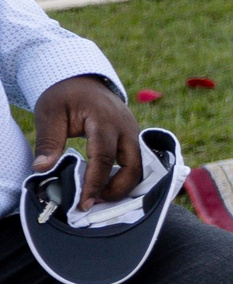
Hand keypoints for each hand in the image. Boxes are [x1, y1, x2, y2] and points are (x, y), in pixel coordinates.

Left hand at [32, 75, 142, 210]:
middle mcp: (126, 128)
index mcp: (105, 121)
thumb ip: (48, 141)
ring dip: (123, 185)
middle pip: (134, 167)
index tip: (83, 203)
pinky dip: (124, 176)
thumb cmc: (65, 95)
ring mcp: (133, 132)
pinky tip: (106, 184)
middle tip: (94, 202)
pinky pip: (136, 161)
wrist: (83, 80)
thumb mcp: (50, 114)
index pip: (104, 159)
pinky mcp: (133, 137)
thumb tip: (42, 169)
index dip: (95, 184)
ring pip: (139, 166)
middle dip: (117, 190)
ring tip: (99, 195)